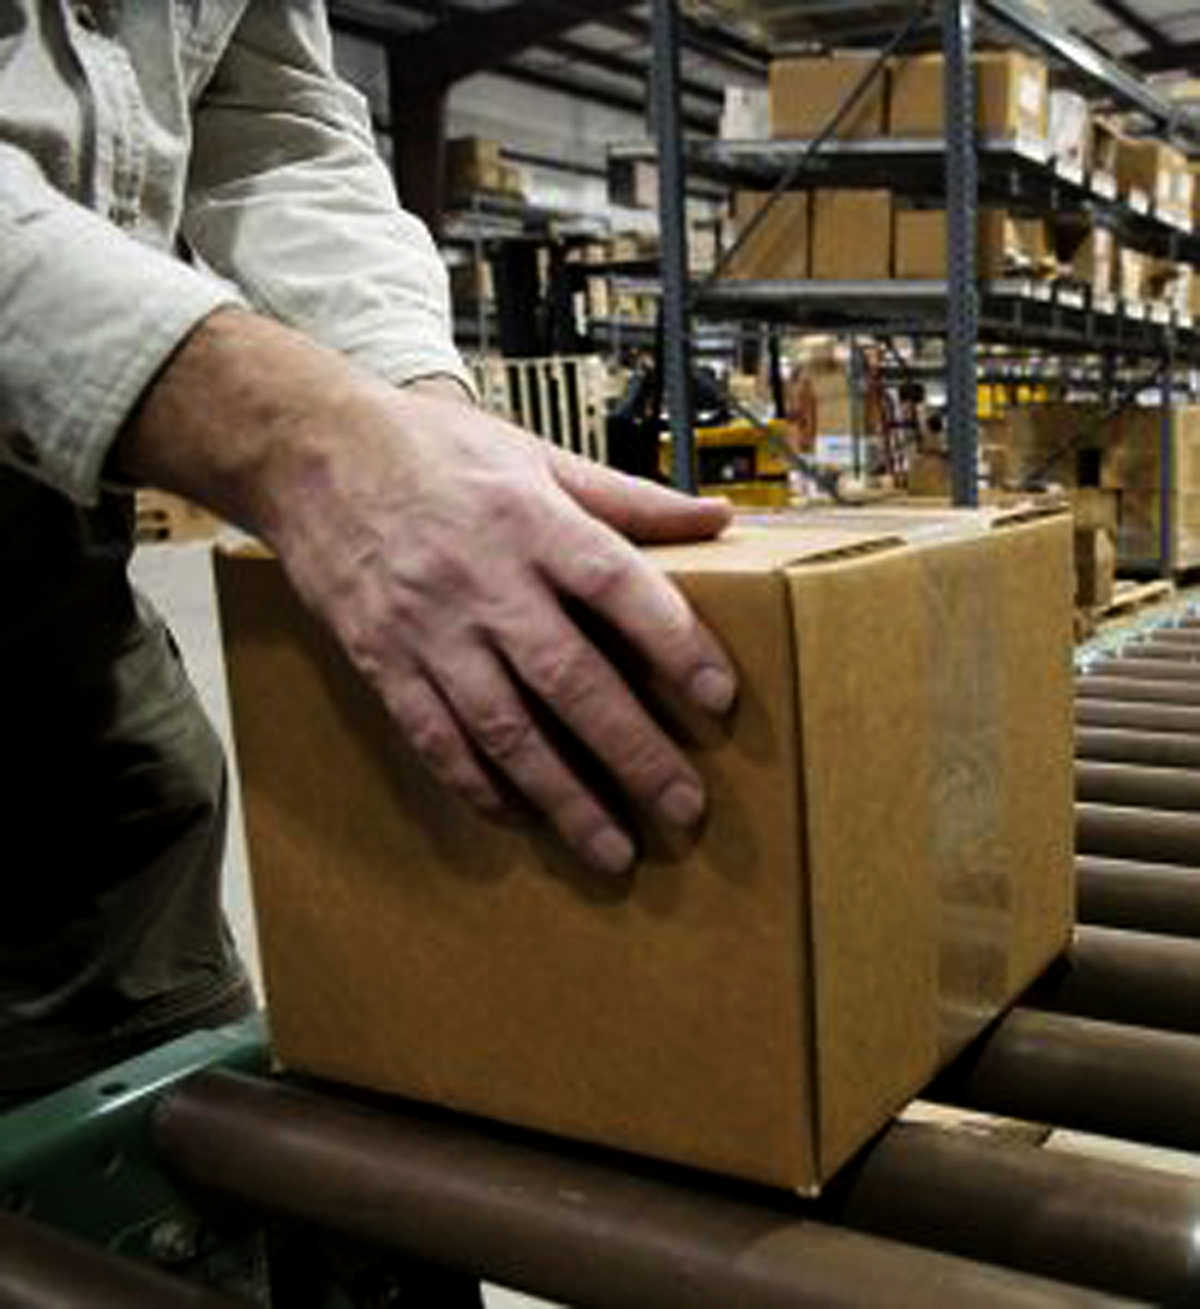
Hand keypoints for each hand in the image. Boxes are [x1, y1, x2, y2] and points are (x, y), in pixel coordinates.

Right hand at [118, 310, 735, 874]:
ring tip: (612, 847)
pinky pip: (433, 737)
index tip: (719, 697)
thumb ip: (626, 496)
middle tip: (684, 807)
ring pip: (503, 727)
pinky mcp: (382, 661)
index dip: (673, 641)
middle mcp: (483, 580)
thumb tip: (715, 519)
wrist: (311, 454)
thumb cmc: (430, 450)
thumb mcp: (534, 453)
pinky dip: (477, 784)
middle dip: (632, 750)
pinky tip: (520, 818)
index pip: (616, 584)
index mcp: (531, 521)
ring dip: (563, 794)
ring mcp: (427, 628)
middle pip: (569, 677)